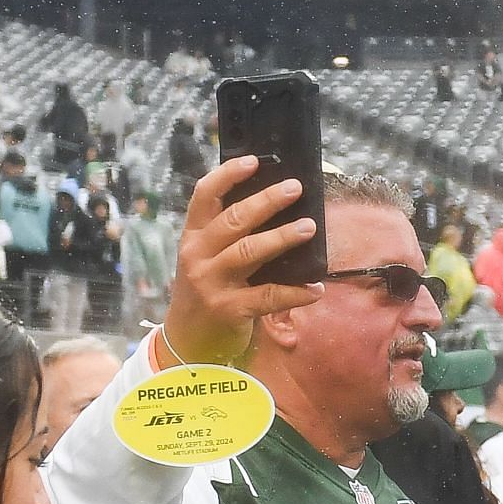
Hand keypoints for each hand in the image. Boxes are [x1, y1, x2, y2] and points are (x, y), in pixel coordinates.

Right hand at [163, 156, 322, 365]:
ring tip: (309, 227)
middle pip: (234, 220)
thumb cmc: (207, 293)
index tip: (254, 161)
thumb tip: (277, 211)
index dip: (228, 175)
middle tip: (296, 189)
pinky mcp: (228, 309)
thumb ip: (229, 238)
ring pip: (249, 252)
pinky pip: (267, 296)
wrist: (186, 342)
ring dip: (282, 238)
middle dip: (267, 201)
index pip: (204, 196)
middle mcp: (198, 255)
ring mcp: (211, 283)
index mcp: (193, 237)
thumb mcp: (206, 260)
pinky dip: (295, 292)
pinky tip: (316, 288)